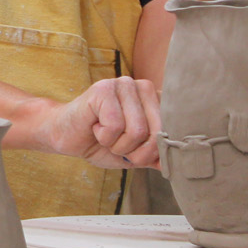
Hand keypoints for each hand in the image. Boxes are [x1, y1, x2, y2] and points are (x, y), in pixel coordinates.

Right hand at [20, 76, 163, 168]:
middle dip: (135, 152)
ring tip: (105, 135)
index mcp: (156, 100)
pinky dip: (104, 137)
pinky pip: (115, 125)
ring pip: (137, 131)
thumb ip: (157, 155)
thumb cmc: (100, 143)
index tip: (135, 153)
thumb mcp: (135, 155)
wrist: (66, 137)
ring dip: (118, 145)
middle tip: (117, 146)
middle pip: (157, 133)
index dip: (154, 151)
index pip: (173, 130)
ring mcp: (123, 84)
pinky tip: (94, 127)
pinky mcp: (103, 88)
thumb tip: (181, 163)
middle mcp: (143, 86)